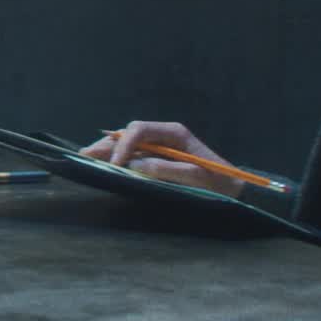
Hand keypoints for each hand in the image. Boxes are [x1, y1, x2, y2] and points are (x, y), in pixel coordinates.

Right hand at [83, 119, 227, 190]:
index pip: (140, 130)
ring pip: (128, 144)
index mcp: (174, 133)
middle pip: (129, 134)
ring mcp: (160, 148)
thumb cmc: (220, 182)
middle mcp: (164, 136)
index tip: (114, 163)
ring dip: (107, 150)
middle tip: (85, 155)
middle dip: (107, 144)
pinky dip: (117, 159)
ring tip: (86, 157)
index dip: (123, 144)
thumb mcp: (197, 177)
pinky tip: (103, 162)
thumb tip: (136, 166)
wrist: (234, 190)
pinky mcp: (159, 160)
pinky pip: (134, 156)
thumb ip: (168, 169)